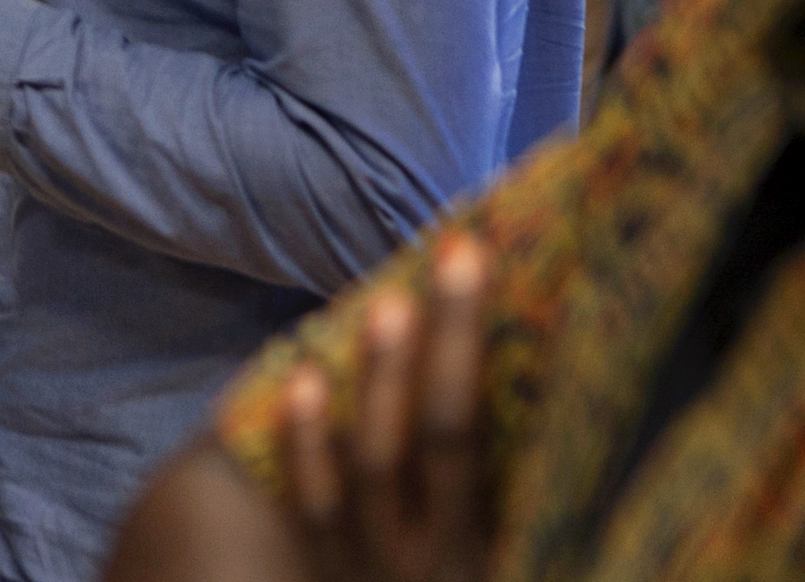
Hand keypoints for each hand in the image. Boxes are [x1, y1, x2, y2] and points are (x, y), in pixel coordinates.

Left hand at [280, 235, 493, 581]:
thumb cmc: (444, 572)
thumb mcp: (493, 540)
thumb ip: (496, 470)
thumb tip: (503, 341)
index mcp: (492, 539)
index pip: (493, 431)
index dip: (482, 346)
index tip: (483, 260)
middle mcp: (442, 555)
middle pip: (447, 436)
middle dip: (453, 340)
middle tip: (458, 254)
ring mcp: (376, 564)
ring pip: (377, 467)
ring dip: (382, 381)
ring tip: (389, 305)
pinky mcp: (324, 573)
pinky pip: (315, 509)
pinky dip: (308, 443)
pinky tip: (301, 379)